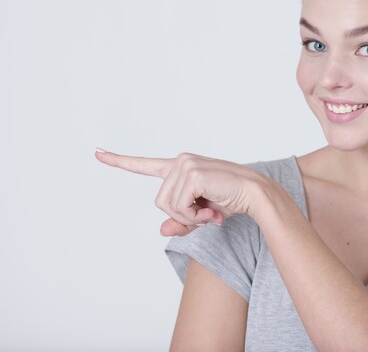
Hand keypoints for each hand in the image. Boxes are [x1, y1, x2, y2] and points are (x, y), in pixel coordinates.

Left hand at [95, 149, 267, 235]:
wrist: (254, 195)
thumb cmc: (230, 201)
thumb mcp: (200, 215)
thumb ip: (180, 222)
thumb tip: (162, 230)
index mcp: (179, 167)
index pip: (145, 165)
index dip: (119, 161)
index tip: (97, 152)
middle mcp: (180, 161)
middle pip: (159, 202)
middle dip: (182, 215)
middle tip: (206, 213)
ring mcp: (185, 165)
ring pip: (168, 206)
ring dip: (189, 217)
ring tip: (210, 210)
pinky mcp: (192, 173)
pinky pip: (180, 207)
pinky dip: (195, 216)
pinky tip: (212, 209)